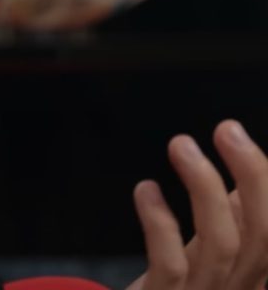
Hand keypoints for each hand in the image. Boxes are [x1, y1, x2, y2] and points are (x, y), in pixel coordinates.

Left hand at [127, 120, 267, 289]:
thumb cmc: (178, 288)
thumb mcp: (210, 255)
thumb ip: (231, 221)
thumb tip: (244, 176)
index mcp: (256, 274)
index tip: (247, 139)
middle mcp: (241, 288)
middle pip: (264, 235)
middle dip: (253, 176)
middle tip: (227, 129)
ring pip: (222, 244)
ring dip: (205, 187)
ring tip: (181, 144)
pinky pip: (172, 263)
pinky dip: (161, 222)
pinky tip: (147, 189)